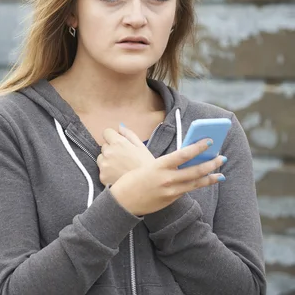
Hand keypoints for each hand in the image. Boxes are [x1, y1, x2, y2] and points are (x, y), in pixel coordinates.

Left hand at [97, 125, 154, 185]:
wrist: (147, 187)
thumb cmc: (147, 166)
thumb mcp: (142, 147)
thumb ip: (129, 134)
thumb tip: (119, 127)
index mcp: (118, 142)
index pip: (106, 132)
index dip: (112, 137)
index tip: (118, 143)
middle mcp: (108, 152)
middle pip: (104, 146)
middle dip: (111, 149)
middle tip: (123, 158)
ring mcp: (103, 165)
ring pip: (101, 158)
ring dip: (107, 160)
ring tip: (120, 168)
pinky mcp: (101, 176)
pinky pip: (101, 170)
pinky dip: (107, 172)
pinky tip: (118, 175)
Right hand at [110, 138, 225, 215]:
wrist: (122, 202)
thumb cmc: (131, 180)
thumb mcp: (145, 165)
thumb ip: (165, 161)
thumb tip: (180, 153)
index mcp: (159, 166)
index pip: (183, 154)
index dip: (198, 147)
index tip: (209, 141)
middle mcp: (167, 179)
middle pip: (195, 170)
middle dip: (211, 163)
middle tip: (222, 157)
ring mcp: (170, 191)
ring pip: (195, 183)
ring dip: (210, 177)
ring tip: (221, 173)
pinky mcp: (171, 200)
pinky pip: (187, 191)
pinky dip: (196, 185)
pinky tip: (204, 182)